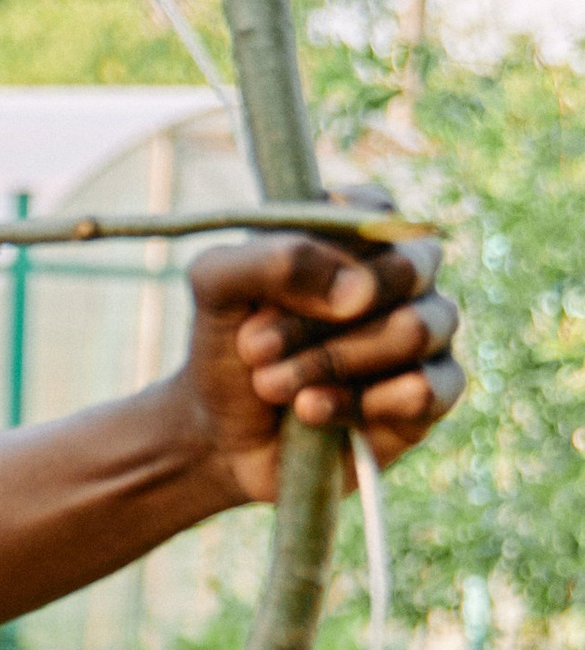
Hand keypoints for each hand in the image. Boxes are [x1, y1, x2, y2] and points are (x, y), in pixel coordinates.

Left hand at [183, 221, 462, 504]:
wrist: (225, 437)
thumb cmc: (228, 349)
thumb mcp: (216, 288)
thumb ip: (269, 259)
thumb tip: (354, 289)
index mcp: (357, 232)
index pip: (375, 212)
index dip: (325, 249)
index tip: (269, 287)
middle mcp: (403, 274)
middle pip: (405, 269)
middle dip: (317, 317)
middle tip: (254, 347)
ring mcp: (427, 330)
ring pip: (415, 329)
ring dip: (330, 361)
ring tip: (269, 384)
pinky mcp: (433, 393)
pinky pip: (426, 389)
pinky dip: (357, 403)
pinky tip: (310, 411)